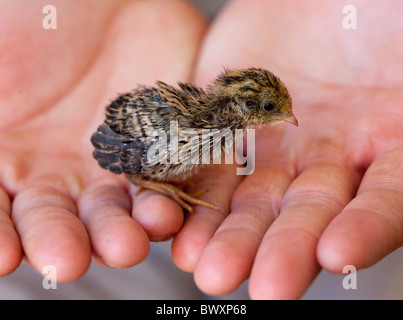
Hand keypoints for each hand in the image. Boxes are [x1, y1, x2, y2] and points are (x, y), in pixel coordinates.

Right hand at [0, 0, 205, 279]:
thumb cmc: (30, 14)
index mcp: (10, 158)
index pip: (1, 212)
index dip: (0, 235)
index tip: (6, 255)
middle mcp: (62, 169)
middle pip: (61, 220)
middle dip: (63, 241)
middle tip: (67, 261)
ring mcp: (117, 162)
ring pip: (117, 210)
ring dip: (120, 232)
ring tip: (127, 244)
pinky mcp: (163, 147)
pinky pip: (167, 181)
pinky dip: (166, 200)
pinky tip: (163, 214)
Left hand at [170, 0, 402, 298]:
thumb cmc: (386, 11)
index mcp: (389, 146)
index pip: (384, 201)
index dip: (365, 230)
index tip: (336, 255)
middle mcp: (330, 155)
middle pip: (305, 211)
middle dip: (280, 247)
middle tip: (256, 284)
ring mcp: (276, 138)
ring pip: (250, 194)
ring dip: (226, 232)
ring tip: (200, 265)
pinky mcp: (228, 116)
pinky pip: (208, 152)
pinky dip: (193, 182)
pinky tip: (171, 211)